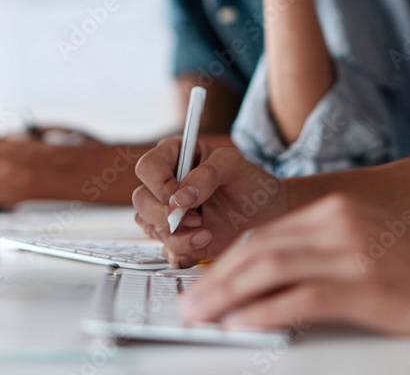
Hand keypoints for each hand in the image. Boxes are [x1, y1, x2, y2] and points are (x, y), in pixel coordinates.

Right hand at [133, 139, 289, 266]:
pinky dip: (183, 252)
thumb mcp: (235, 166)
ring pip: (149, 227)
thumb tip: (180, 196)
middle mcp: (169, 185)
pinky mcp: (179, 239)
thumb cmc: (252, 182)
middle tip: (195, 218)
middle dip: (165, 216)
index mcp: (177, 157)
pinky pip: (166, 251)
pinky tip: (205, 243)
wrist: (269, 214)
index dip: (158, 184)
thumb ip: (208, 174)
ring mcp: (172, 213)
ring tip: (207, 232)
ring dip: (176, 236)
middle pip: (140, 200)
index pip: (147, 167)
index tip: (181, 196)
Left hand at [178, 193, 409, 333]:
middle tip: (190, 304)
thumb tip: (269, 279)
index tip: (204, 283)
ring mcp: (350, 253)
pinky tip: (244, 323)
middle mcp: (338, 224)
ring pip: (270, 269)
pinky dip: (264, 312)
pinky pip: (299, 298)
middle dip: (217, 278)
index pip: (266, 234)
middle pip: (260, 248)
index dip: (227, 260)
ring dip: (228, 294)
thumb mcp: (364, 246)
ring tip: (202, 315)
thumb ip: (321, 252)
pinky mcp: (362, 286)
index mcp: (336, 211)